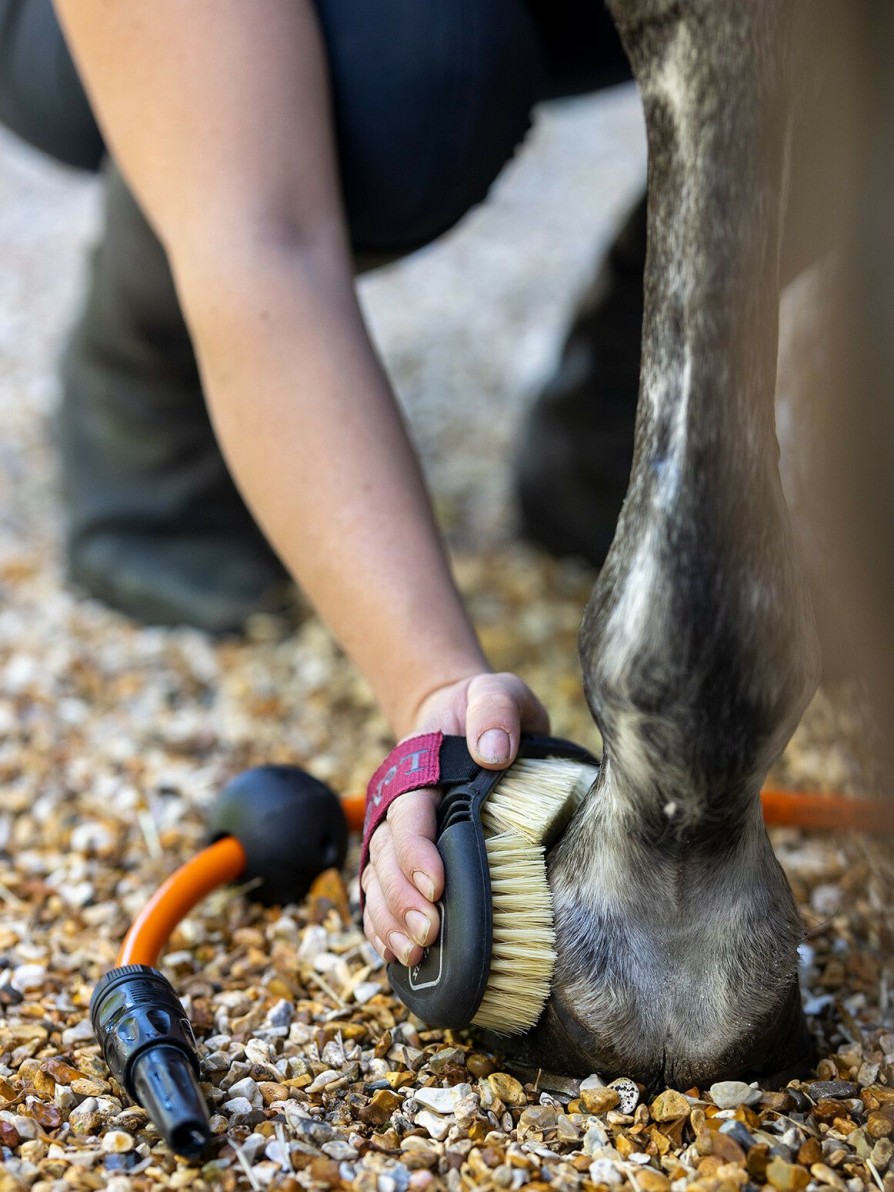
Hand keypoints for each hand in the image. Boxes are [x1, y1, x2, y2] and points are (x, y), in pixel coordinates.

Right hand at [360, 672, 548, 965]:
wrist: (462, 714)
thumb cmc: (485, 708)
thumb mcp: (498, 692)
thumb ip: (496, 709)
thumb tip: (493, 752)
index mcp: (418, 769)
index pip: (408, 815)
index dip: (415, 853)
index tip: (438, 886)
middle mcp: (400, 803)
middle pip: (385, 857)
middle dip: (400, 900)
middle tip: (428, 936)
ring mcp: (398, 829)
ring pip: (376, 879)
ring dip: (388, 919)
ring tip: (411, 956)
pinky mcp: (406, 851)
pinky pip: (381, 891)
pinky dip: (381, 923)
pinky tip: (394, 955)